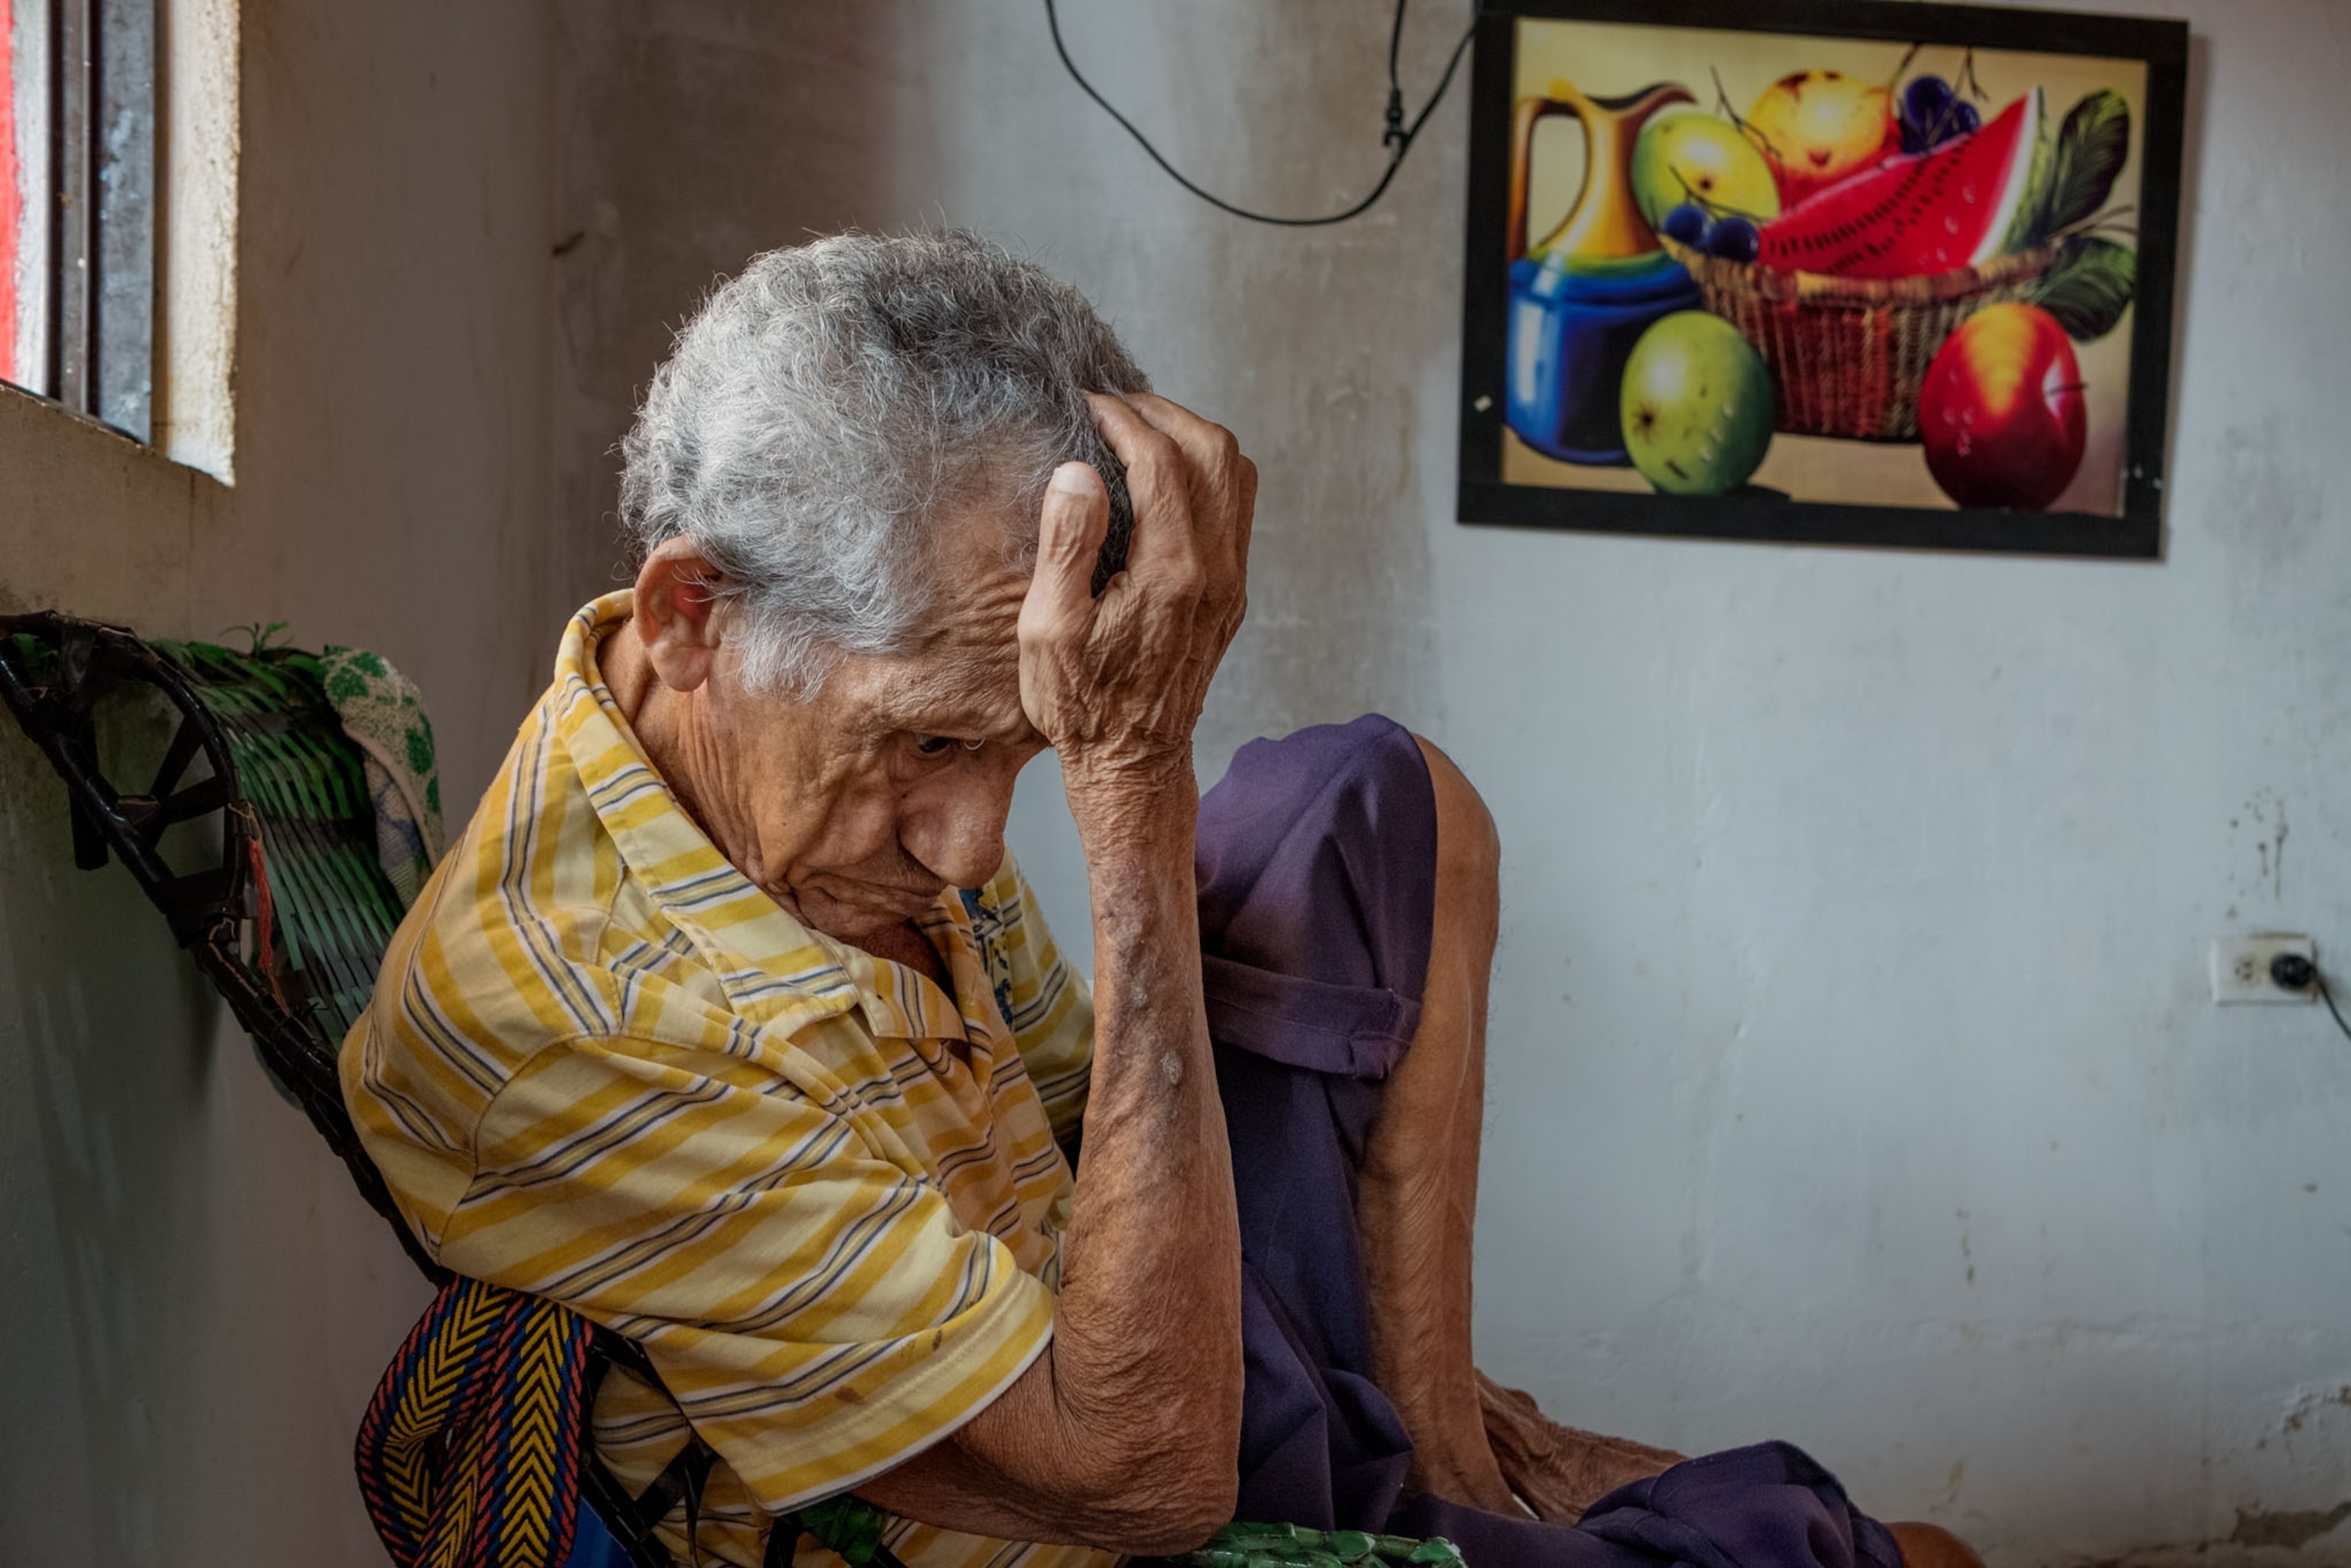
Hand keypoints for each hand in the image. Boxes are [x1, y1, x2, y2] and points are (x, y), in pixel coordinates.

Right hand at [1018, 393, 1253, 816]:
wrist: (1134, 763)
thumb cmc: (1082, 705)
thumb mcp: (1047, 631)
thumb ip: (1066, 546)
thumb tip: (1078, 471)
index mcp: (1171, 574)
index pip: (1161, 461)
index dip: (1121, 418)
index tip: (1084, 405)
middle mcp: (1215, 570)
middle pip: (1213, 452)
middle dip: (1162, 414)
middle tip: (1111, 408)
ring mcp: (1231, 580)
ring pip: (1236, 474)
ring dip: (1189, 437)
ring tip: (1136, 432)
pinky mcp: (1232, 590)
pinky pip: (1235, 506)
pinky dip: (1203, 472)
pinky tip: (1159, 477)